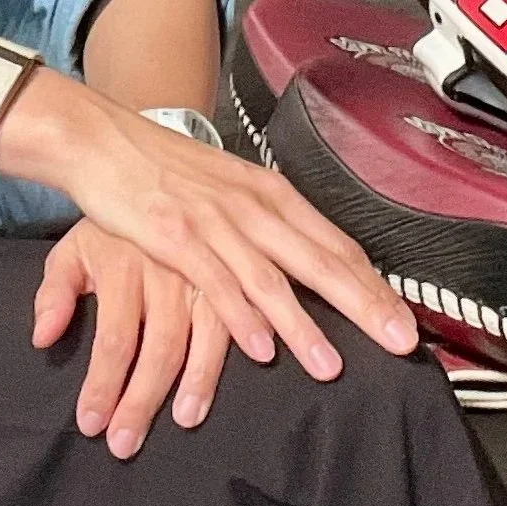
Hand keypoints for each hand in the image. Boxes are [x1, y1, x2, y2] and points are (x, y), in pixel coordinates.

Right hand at [0, 75, 418, 382]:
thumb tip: (301, 262)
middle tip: (397, 342)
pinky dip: (242, 317)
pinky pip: (217, 282)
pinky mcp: (175, 236)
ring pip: (271, 279)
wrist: (103, 141)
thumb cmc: (163, 168)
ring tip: (330, 365)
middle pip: (319, 261)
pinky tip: (260, 346)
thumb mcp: (227, 188)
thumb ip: (263, 225)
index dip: (373, 285)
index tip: (403, 320)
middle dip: (363, 305)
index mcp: (269, 192)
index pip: (335, 244)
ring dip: (304, 326)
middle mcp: (252, 204)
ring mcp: (215, 220)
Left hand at [33, 222, 233, 456]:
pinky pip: (239, 316)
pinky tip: (249, 372)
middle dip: (142, 400)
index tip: (91, 425)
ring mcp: (202, 273)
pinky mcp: (230, 272)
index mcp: (122, 268)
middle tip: (126, 443)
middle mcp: (164, 273)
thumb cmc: (109, 225)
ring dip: (197, 384)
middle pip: (157, 348)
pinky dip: (242, 348)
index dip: (103, 385)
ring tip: (185, 421)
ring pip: (203, 338)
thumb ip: (54, 293)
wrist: (145, 166)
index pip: (113, 340)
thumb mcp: (72, 249)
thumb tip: (42, 337)